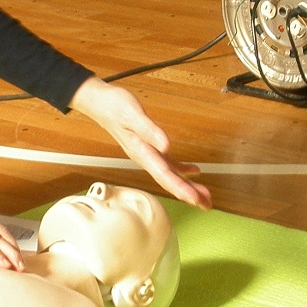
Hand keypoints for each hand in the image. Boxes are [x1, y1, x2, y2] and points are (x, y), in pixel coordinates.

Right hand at [69, 78, 211, 209]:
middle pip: (169, 181)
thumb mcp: (132, 115)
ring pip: (170, 175)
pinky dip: (182, 169)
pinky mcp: (149, 148)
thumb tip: (166, 145)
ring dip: (187, 186)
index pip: (164, 175)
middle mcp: (144, 157)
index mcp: (141, 152)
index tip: (195, 199)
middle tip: (207, 205)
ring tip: (204, 195)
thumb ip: (150, 130)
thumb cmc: (114, 107)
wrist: (100, 102)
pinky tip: (193, 171)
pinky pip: (168, 164)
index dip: (180, 189)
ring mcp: (147, 154)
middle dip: (188, 194)